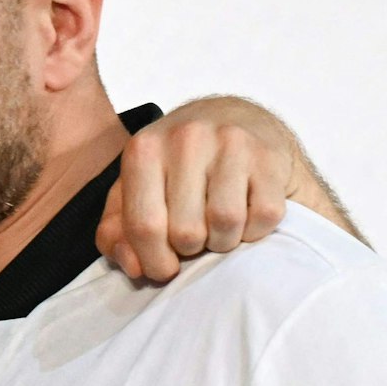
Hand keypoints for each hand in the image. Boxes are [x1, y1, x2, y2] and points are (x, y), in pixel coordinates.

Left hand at [97, 96, 352, 281]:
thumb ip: (116, 233)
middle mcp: (186, 138)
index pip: (144, 227)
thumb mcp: (134, 192)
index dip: (153, 261)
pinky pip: (263, 217)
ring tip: (217, 226)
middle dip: (190, 249)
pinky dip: (255, 229)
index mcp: (144, 149)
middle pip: (187, 233)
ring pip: (226, 224)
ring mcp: (232, 143)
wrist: (236, 118)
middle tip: (194, 236)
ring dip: (223, 240)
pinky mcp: (270, 156)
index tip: (164, 267)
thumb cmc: (176, 166)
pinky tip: (245, 213)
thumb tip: (132, 266)